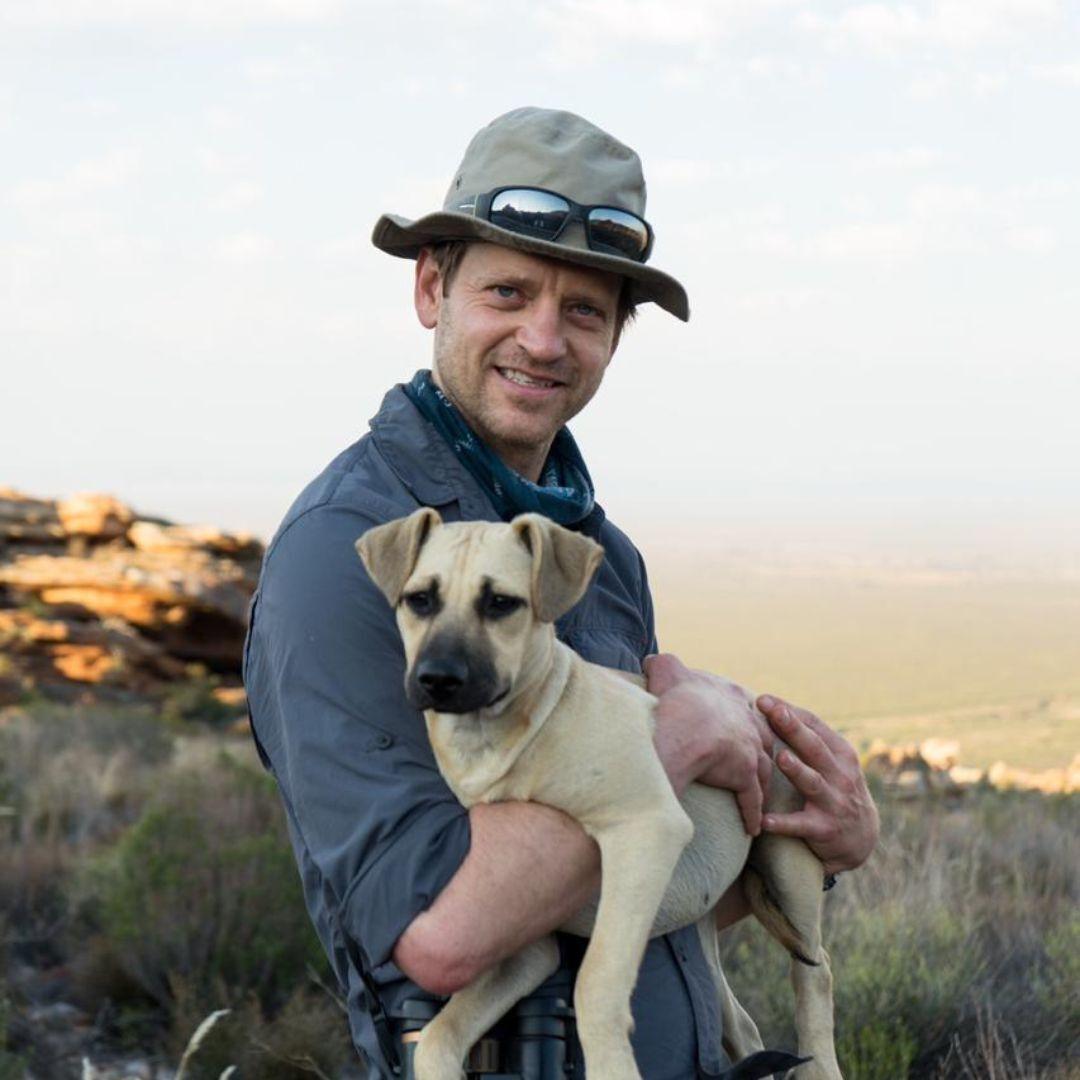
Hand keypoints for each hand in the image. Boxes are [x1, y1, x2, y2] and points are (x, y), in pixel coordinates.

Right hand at [644, 653, 774, 836]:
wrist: (683, 726)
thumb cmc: (674, 697)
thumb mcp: (667, 670)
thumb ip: (663, 665)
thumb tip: (652, 660)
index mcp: (731, 696)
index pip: (742, 706)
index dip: (741, 716)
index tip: (740, 725)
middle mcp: (747, 722)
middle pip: (761, 737)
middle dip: (760, 749)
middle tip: (756, 760)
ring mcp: (750, 749)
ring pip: (763, 769)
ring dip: (761, 783)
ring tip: (760, 794)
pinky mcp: (744, 775)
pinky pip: (752, 799)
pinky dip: (752, 813)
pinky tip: (753, 826)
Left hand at [757, 695, 878, 873]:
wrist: (861, 838)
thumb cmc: (835, 788)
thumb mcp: (832, 761)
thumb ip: (807, 738)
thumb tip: (771, 707)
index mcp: (841, 753)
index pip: (815, 725)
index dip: (789, 711)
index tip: (763, 699)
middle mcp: (841, 775)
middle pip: (814, 748)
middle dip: (793, 729)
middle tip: (773, 712)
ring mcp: (834, 802)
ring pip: (812, 783)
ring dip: (797, 770)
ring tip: (779, 758)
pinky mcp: (824, 829)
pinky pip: (801, 825)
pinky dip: (783, 823)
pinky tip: (764, 820)